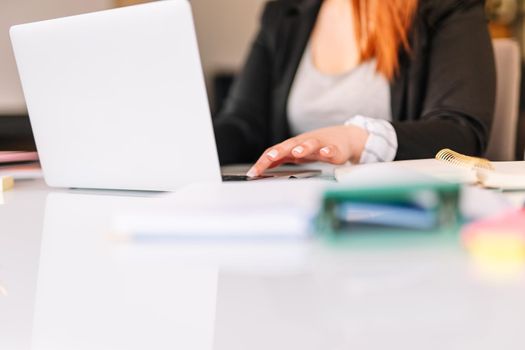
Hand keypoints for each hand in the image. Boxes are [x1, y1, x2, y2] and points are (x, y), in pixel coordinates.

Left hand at [246, 125, 368, 176]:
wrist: (345, 138)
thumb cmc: (318, 146)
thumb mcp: (297, 153)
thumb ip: (282, 158)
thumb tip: (264, 165)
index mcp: (293, 146)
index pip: (275, 152)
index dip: (264, 161)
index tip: (253, 173)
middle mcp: (304, 143)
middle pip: (290, 145)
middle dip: (279, 151)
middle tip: (269, 157)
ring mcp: (320, 144)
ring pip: (310, 144)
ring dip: (303, 148)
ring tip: (296, 152)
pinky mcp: (336, 149)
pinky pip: (332, 150)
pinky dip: (328, 151)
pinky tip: (325, 153)